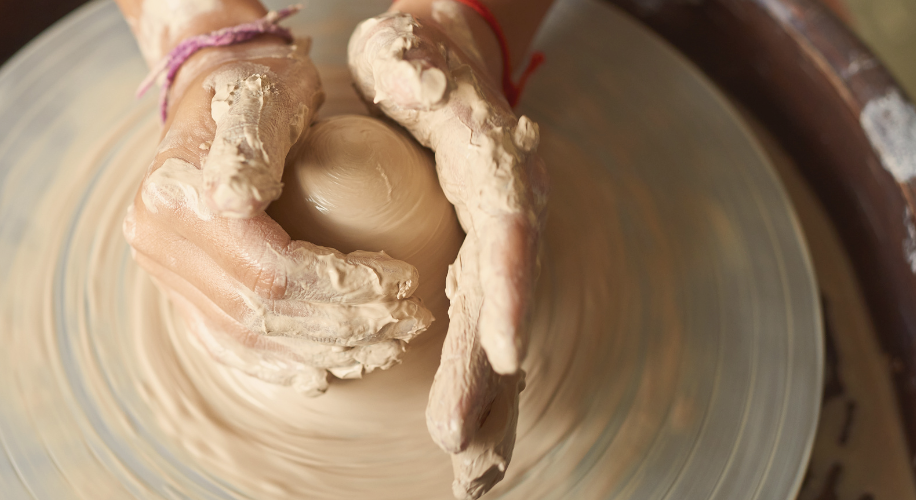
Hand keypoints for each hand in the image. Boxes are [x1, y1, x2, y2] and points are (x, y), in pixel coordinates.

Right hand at [124, 35, 435, 395]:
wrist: (217, 87)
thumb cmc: (257, 84)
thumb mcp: (262, 97)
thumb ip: (248, 146)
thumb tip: (235, 200)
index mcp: (177, 199)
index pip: (271, 270)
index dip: (342, 287)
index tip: (403, 281)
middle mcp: (160, 242)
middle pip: (263, 313)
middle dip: (346, 325)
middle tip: (410, 320)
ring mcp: (164, 271)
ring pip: (249, 340)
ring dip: (325, 353)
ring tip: (387, 345)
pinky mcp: (179, 289)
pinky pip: (229, 345)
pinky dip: (282, 365)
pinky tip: (327, 372)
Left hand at [349, 5, 548, 498]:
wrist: (446, 59)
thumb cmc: (417, 57)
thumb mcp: (407, 54)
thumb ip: (409, 70)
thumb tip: (404, 75)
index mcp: (498, 168)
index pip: (510, 233)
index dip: (509, 291)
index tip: (505, 352)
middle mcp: (511, 217)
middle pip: (505, 306)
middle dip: (487, 382)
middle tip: (463, 448)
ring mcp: (500, 248)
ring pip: (500, 337)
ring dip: (490, 408)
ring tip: (474, 475)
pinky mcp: (480, 269)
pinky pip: (482, 338)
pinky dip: (479, 394)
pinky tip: (471, 446)